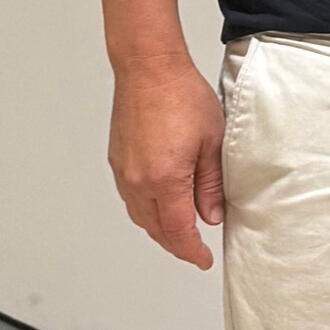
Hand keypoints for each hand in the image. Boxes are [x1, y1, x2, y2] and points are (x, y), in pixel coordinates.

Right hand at [108, 56, 227, 269]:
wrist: (149, 70)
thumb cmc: (182, 97)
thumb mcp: (212, 142)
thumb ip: (211, 184)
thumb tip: (212, 216)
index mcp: (165, 180)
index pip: (178, 230)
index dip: (192, 250)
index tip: (203, 259)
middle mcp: (138, 181)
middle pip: (156, 229)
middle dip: (176, 245)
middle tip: (195, 251)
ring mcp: (124, 172)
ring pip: (140, 216)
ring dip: (160, 230)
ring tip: (180, 234)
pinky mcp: (118, 161)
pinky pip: (131, 198)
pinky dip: (146, 211)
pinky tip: (160, 207)